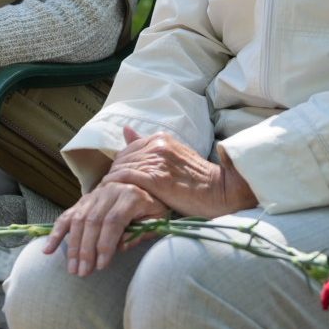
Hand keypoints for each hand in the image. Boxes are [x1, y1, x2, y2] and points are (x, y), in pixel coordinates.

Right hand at [41, 180, 167, 276]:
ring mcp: (93, 195)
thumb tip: (119, 247)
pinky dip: (56, 233)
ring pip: (78, 220)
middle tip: (83, 272)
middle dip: (87, 250)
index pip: (114, 221)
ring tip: (73, 269)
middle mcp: (109, 191)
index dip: (106, 243)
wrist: (143, 185)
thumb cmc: (152, 207)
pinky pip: (66, 216)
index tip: (102, 266)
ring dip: (73, 246)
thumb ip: (141, 232)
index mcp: (130, 195)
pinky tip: (48, 250)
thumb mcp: (156, 219)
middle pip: (93, 221)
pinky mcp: (82, 201)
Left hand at [100, 128, 257, 219]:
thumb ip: (149, 147)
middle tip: (104, 194)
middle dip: (112, 177)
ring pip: (121, 169)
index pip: (127, 150)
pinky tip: (112, 199)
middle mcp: (157, 145)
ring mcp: (156, 160)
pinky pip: (126, 180)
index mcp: (161, 138)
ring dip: (110, 185)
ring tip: (105, 199)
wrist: (223, 192)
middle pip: (121, 159)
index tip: (114, 183)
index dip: (119, 167)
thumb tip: (125, 130)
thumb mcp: (174, 157)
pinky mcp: (156, 178)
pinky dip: (115, 189)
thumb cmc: (200, 181)